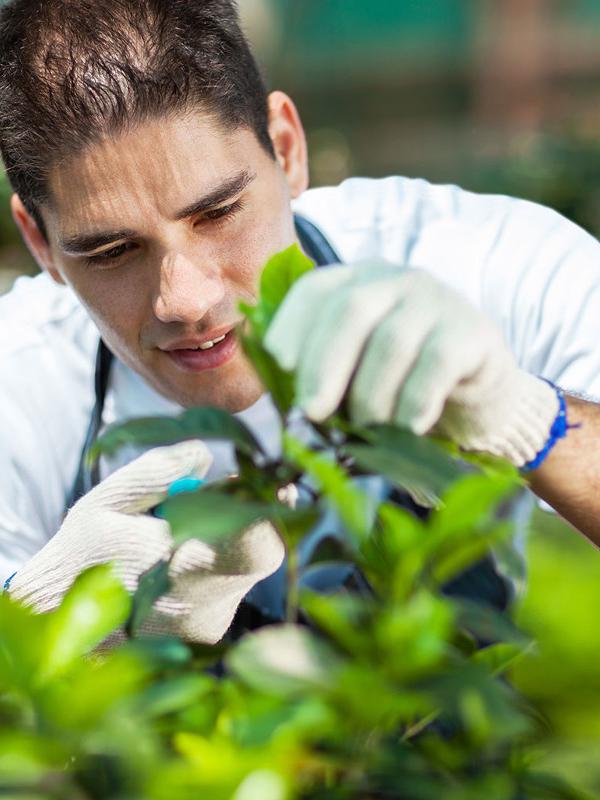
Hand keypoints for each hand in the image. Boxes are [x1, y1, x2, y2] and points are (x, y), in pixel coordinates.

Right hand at [10, 441, 284, 643]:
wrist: (56, 626)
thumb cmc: (82, 555)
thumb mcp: (106, 503)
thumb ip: (156, 474)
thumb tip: (204, 453)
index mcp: (178, 569)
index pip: (259, 542)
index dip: (273, 509)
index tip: (272, 483)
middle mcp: (202, 607)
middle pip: (263, 553)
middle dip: (251, 517)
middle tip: (229, 494)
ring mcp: (207, 629)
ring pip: (247, 568)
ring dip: (231, 540)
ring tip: (182, 535)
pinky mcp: (208, 637)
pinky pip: (232, 586)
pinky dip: (219, 564)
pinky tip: (183, 560)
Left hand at [265, 261, 558, 466]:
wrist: (478, 392)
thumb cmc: (400, 384)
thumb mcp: (354, 373)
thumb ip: (320, 376)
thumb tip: (286, 407)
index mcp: (357, 283)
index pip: (314, 291)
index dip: (290, 326)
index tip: (279, 367)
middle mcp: (396, 281)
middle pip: (350, 309)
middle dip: (324, 365)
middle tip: (313, 412)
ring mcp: (438, 301)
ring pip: (392, 341)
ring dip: (371, 395)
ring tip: (366, 429)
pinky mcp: (474, 331)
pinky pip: (437, 363)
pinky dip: (415, 400)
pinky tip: (409, 425)